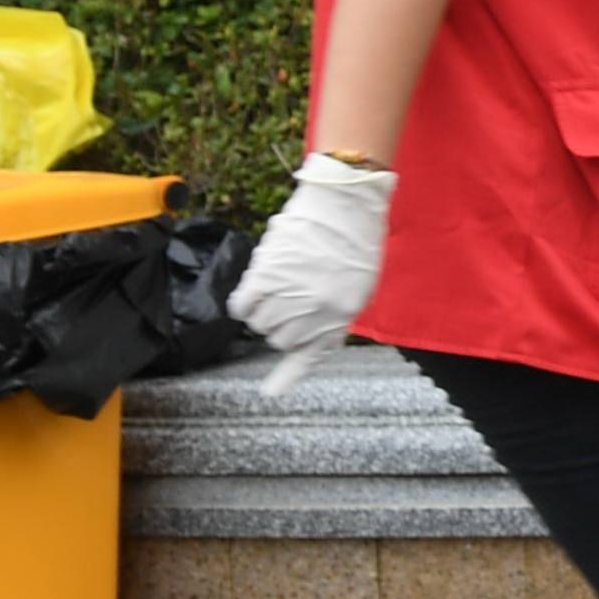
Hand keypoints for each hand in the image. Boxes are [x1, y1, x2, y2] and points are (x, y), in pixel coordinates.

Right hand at [236, 155, 394, 387]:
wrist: (344, 205)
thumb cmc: (354, 242)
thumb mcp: (357, 286)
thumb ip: (333, 315)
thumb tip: (307, 339)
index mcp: (343, 314)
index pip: (311, 353)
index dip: (288, 375)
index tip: (270, 394)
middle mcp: (316, 310)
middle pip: (280, 338)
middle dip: (281, 324)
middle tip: (290, 297)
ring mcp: (290, 293)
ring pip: (260, 323)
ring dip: (264, 309)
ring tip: (280, 283)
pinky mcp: (266, 274)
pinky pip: (241, 305)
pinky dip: (244, 301)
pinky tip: (254, 288)